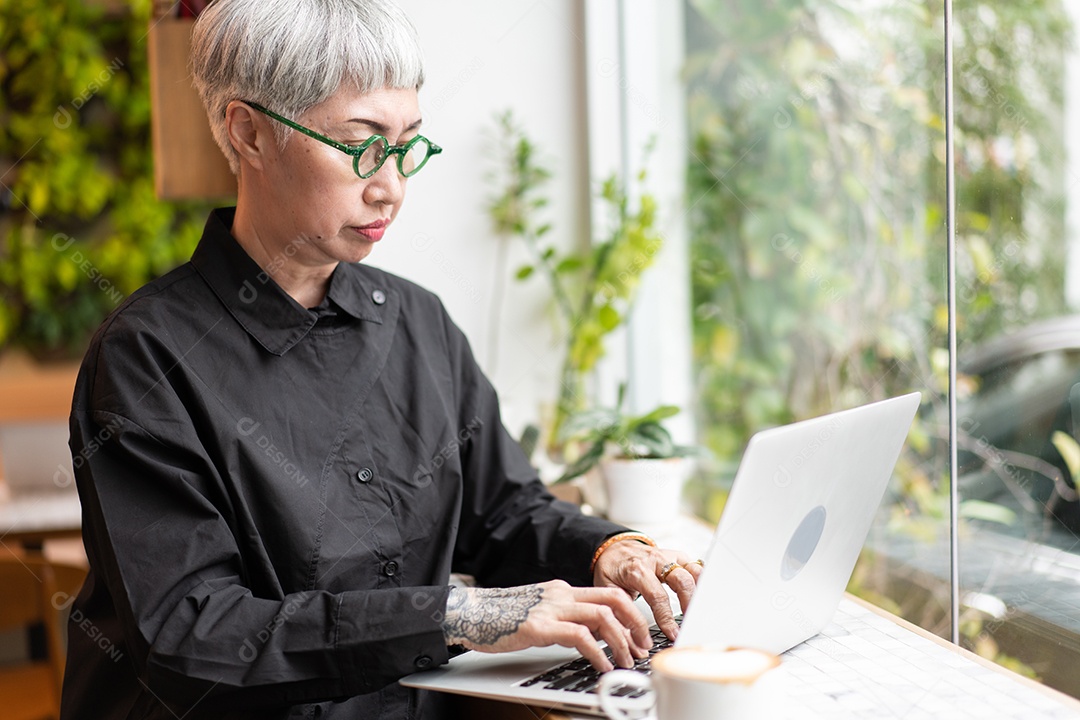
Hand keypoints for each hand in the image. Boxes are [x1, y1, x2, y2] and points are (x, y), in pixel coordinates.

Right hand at [441, 580, 651, 671]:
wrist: (470, 613)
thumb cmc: (501, 617)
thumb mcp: (541, 613)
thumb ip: (565, 620)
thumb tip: (592, 637)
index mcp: (563, 591)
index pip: (608, 595)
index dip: (631, 614)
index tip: (639, 636)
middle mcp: (561, 595)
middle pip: (613, 600)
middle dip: (634, 625)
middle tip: (642, 649)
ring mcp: (550, 608)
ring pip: (602, 616)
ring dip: (621, 642)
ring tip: (625, 662)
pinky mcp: (539, 626)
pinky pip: (579, 636)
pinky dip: (597, 653)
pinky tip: (602, 666)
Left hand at [592, 541, 702, 641]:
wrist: (612, 549)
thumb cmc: (611, 569)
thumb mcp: (608, 590)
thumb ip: (621, 612)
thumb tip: (634, 640)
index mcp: (637, 569)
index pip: (657, 596)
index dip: (666, 617)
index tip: (672, 633)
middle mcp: (655, 560)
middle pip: (681, 580)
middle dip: (690, 604)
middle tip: (691, 624)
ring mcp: (668, 556)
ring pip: (693, 569)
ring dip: (700, 591)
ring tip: (701, 611)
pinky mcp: (677, 556)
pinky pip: (695, 566)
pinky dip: (702, 580)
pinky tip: (705, 595)